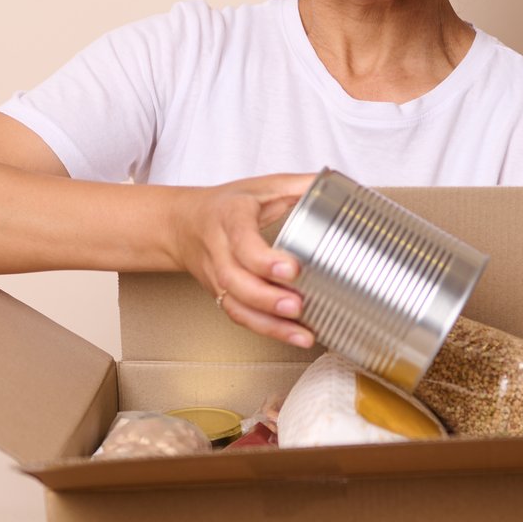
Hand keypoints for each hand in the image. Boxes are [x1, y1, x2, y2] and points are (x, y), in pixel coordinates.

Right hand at [171, 172, 316, 346]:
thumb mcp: (260, 186)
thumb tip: (338, 183)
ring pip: (237, 306)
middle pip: (236, 281)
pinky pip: (241, 317)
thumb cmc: (226, 206)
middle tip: (298, 306)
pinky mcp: (222, 296)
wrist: (183, 225)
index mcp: (229, 217)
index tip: (292, 268)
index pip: (241, 240)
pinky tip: (296, 337)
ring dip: (270, 325)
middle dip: (267, 299)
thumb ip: (298, 185)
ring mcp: (217, 277)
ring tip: (303, 334)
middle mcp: (219, 250)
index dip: (263, 258)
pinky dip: (268, 331)